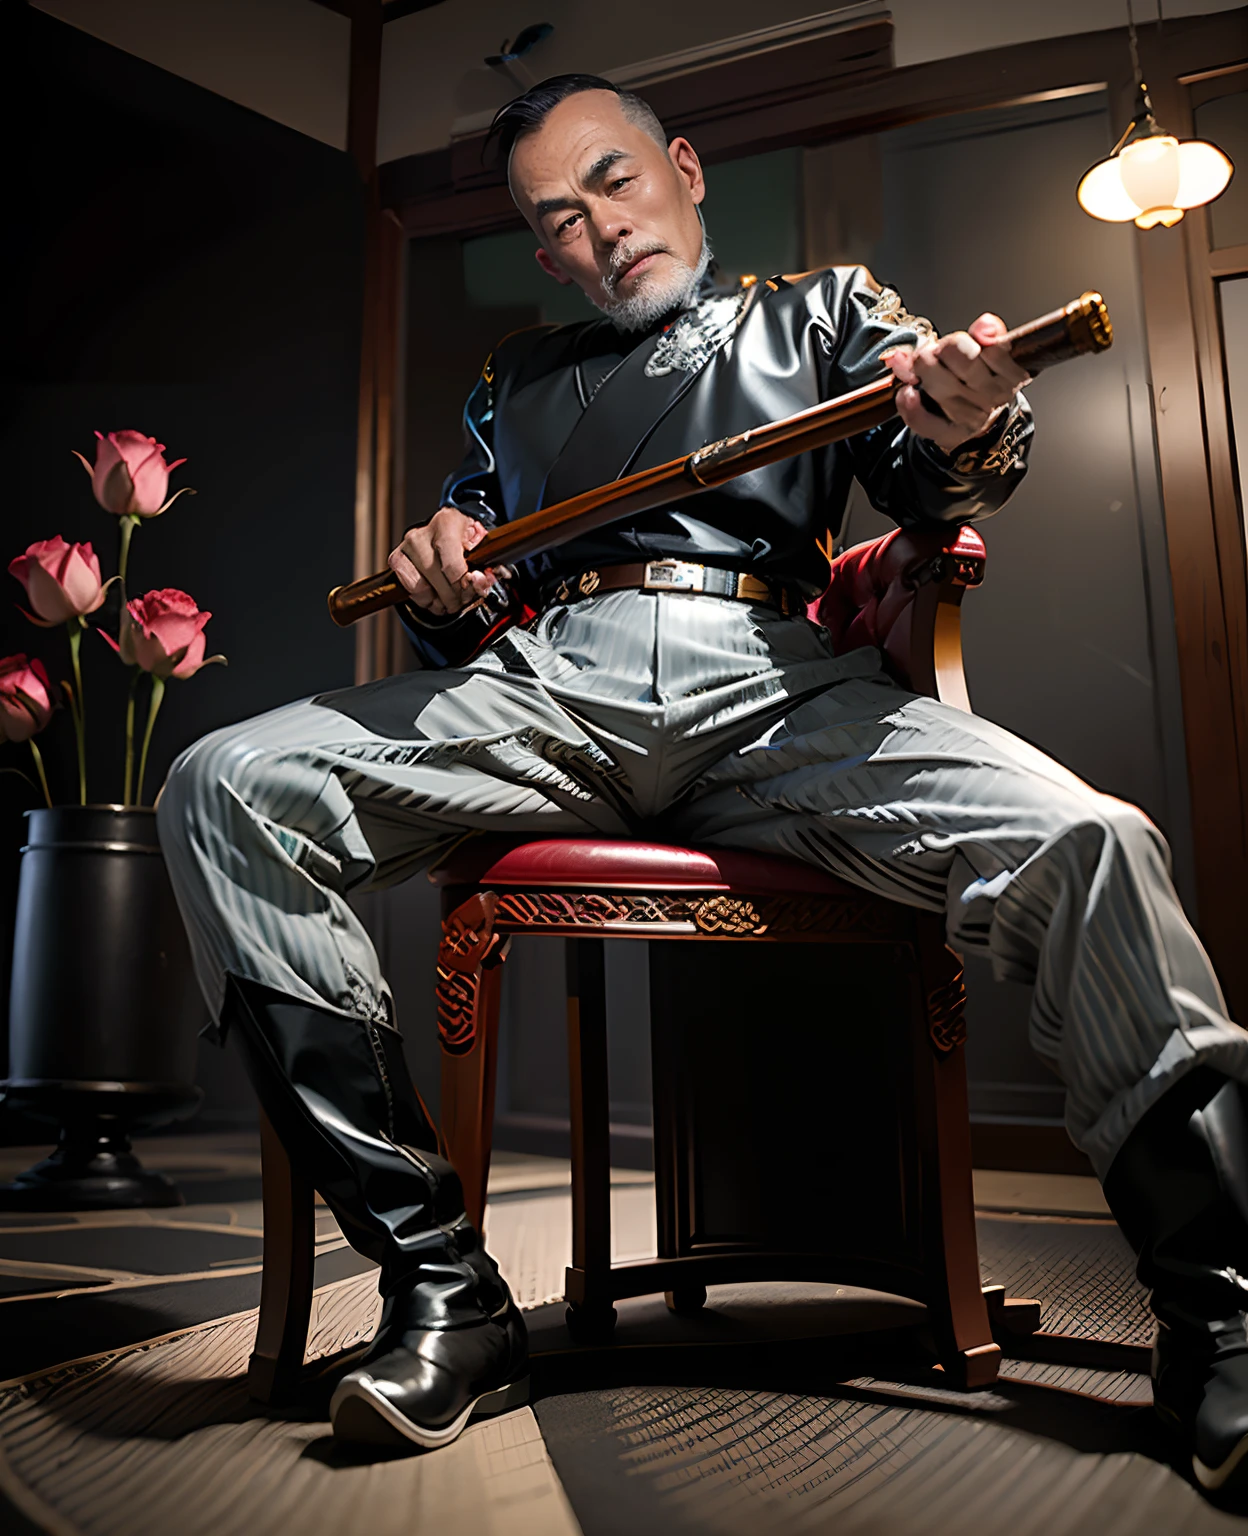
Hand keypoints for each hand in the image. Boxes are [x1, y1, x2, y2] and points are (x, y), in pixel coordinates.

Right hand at [388, 507, 495, 615]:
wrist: (446, 530)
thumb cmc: (464, 540)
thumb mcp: (481, 548)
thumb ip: (484, 566)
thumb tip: (479, 581)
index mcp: (446, 523)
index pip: (452, 565)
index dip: (463, 585)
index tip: (470, 589)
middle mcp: (422, 533)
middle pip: (437, 578)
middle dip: (454, 596)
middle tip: (462, 599)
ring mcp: (406, 546)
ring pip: (422, 587)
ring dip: (439, 600)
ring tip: (449, 599)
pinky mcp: (396, 558)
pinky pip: (410, 589)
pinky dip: (425, 599)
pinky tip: (435, 595)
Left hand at [883, 314, 1030, 453]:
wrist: (978, 418)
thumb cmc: (981, 377)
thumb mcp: (993, 350)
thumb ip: (990, 331)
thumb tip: (984, 324)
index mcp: (1011, 373)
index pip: (992, 350)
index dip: (962, 342)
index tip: (950, 344)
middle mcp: (994, 397)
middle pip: (966, 365)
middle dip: (940, 351)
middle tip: (930, 352)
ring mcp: (972, 418)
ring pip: (942, 388)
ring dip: (922, 372)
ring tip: (916, 368)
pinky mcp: (949, 435)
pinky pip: (925, 421)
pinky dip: (910, 406)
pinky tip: (906, 393)